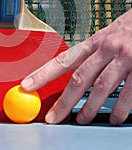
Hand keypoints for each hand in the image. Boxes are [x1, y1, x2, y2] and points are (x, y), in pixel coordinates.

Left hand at [21, 9, 131, 124]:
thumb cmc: (128, 29)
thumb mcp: (106, 37)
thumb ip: (91, 54)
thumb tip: (71, 71)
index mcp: (94, 42)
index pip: (63, 60)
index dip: (43, 74)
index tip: (27, 85)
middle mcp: (106, 49)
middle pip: (79, 79)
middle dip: (64, 102)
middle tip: (54, 118)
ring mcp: (124, 59)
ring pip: (100, 89)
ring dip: (89, 108)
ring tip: (81, 120)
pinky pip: (127, 95)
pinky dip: (119, 109)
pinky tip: (114, 117)